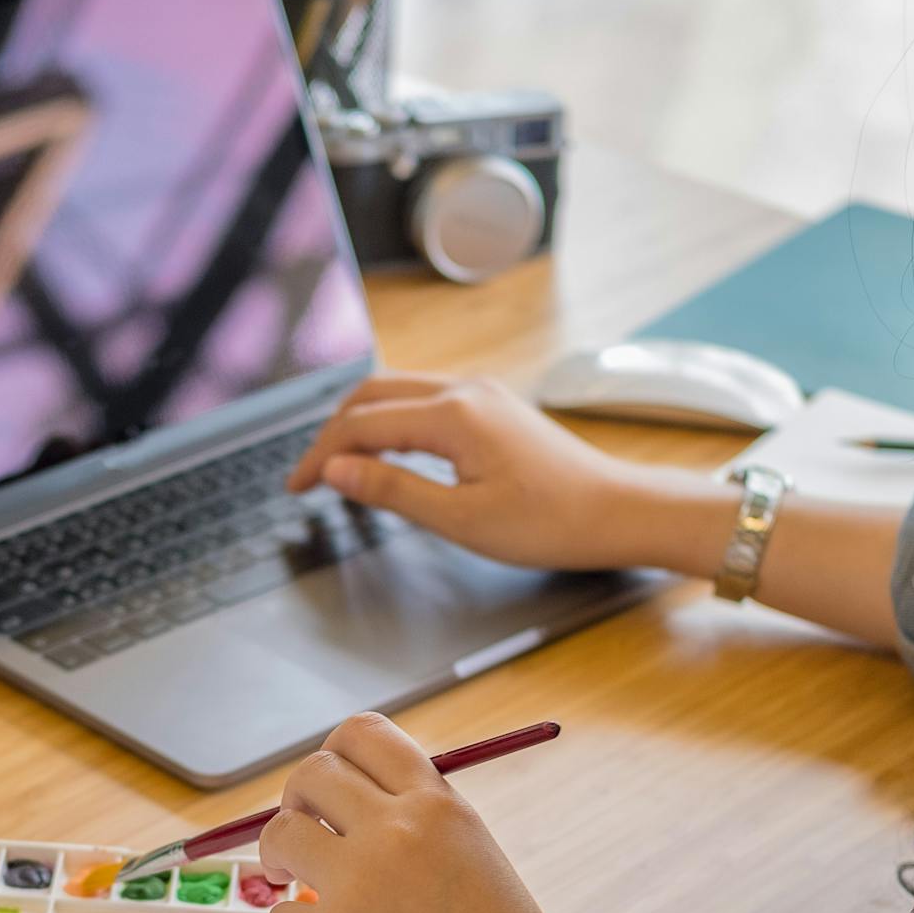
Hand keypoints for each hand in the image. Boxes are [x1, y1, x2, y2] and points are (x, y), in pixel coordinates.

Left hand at [259, 713, 621, 912]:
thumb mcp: (479, 866)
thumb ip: (422, 830)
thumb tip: (352, 810)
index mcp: (441, 807)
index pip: (363, 735)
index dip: (332, 757)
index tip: (325, 791)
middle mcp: (398, 832)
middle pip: (310, 776)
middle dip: (294, 804)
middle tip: (300, 839)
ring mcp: (360, 885)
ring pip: (279, 836)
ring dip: (278, 860)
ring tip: (294, 885)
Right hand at [285, 373, 661, 570]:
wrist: (617, 511)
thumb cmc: (550, 522)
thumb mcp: (461, 519)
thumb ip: (392, 489)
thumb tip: (337, 470)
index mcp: (452, 415)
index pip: (361, 424)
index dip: (320, 456)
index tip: (296, 488)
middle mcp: (465, 390)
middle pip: (373, 395)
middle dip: (332, 433)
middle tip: (308, 476)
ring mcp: (482, 394)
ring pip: (399, 392)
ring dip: (361, 423)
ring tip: (339, 464)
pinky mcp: (495, 407)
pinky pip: (426, 401)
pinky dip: (392, 422)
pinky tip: (387, 452)